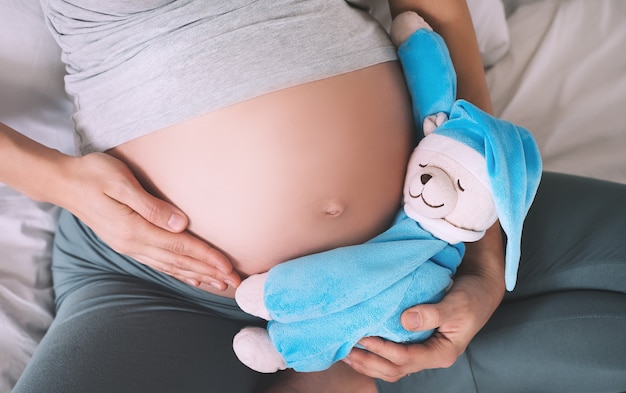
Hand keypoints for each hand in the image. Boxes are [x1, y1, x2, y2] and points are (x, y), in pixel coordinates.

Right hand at [57, 152, 239, 289]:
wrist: (64, 183)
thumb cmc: (93, 174)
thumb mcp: (121, 182)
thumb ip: (150, 205)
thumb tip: (181, 223)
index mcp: (134, 229)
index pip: (180, 246)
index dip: (206, 257)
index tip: (228, 267)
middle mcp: (133, 244)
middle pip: (179, 261)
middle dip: (209, 272)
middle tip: (235, 283)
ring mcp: (129, 247)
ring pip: (171, 266)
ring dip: (197, 275)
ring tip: (220, 284)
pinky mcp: (128, 244)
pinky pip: (159, 264)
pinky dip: (178, 272)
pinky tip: (191, 277)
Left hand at [344, 224, 504, 381]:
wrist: (480, 287)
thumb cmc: (472, 295)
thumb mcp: (457, 303)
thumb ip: (433, 313)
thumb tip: (406, 320)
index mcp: (442, 352)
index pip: (406, 358)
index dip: (383, 349)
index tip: (363, 336)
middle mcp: (430, 356)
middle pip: (394, 369)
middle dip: (368, 362)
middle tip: (345, 349)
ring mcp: (423, 351)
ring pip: (391, 366)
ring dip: (367, 361)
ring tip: (345, 351)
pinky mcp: (416, 342)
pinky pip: (392, 355)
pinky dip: (374, 353)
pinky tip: (359, 344)